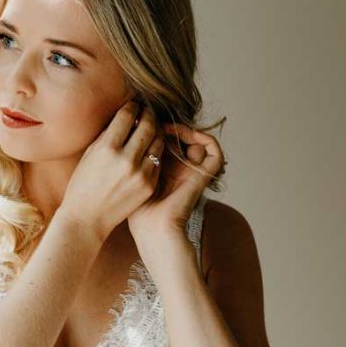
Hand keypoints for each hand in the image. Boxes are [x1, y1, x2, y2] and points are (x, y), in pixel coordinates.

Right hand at [59, 100, 164, 241]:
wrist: (86, 218)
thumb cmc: (82, 185)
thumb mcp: (89, 154)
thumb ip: (107, 135)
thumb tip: (123, 117)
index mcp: (107, 148)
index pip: (127, 116)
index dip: (132, 106)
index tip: (134, 104)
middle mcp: (126, 159)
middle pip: (147, 125)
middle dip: (148, 114)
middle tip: (147, 111)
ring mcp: (140, 173)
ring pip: (158, 141)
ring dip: (156, 131)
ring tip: (151, 128)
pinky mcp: (149, 185)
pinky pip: (158, 161)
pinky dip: (155, 152)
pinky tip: (150, 149)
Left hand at [128, 122, 226, 238]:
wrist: (151, 226)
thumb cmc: (136, 205)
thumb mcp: (132, 172)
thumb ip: (135, 151)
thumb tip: (133, 123)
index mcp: (165, 168)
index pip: (168, 139)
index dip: (160, 127)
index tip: (146, 120)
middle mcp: (181, 168)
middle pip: (183, 137)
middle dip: (171, 126)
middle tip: (158, 121)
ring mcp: (194, 170)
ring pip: (198, 139)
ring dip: (186, 129)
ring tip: (169, 128)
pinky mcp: (205, 174)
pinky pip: (213, 149)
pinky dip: (203, 137)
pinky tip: (185, 134)